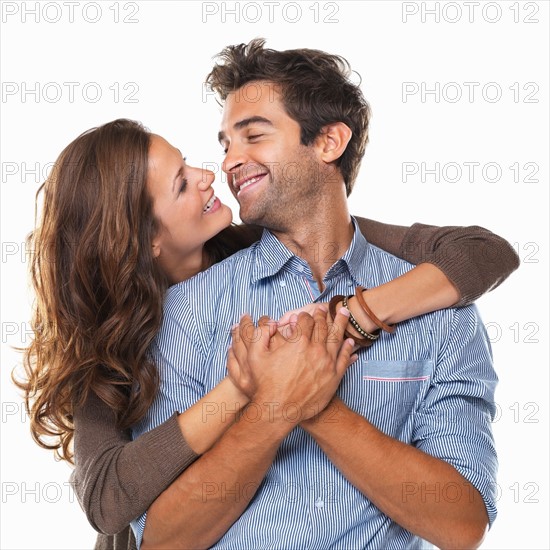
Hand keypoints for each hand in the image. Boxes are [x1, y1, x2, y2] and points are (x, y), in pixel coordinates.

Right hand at [227, 307, 356, 424]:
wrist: (280, 411)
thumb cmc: (265, 385)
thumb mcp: (254, 357)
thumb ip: (258, 335)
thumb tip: (268, 322)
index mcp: (298, 343)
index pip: (305, 321)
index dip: (303, 315)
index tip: (303, 314)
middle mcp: (315, 350)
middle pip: (322, 326)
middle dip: (322, 315)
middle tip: (324, 308)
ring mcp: (327, 363)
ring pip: (336, 337)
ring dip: (340, 323)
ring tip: (344, 313)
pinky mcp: (334, 377)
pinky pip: (344, 358)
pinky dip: (348, 348)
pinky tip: (350, 341)